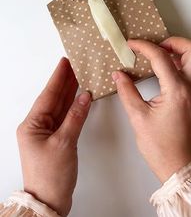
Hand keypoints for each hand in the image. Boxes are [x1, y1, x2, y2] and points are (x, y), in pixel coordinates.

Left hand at [17, 58, 90, 215]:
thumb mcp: (64, 143)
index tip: (64, 62)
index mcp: (32, 125)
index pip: (48, 95)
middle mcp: (37, 126)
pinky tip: (80, 98)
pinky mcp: (55, 140)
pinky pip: (65, 117)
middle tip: (74, 64)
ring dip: (69, 92)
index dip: (57, 77)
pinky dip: (73, 107)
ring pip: (60, 107)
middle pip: (53, 98)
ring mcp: (46, 133)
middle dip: (64, 81)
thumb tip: (85, 96)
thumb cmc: (51, 175)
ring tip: (78, 75)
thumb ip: (75, 117)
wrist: (49, 201)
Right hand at [112, 37, 190, 182]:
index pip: (160, 57)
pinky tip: (185, 73)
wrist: (179, 166)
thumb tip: (119, 75)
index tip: (133, 45)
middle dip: (174, 42)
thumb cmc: (161, 147)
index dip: (144, 46)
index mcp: (177, 90)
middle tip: (158, 48)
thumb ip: (127, 91)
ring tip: (173, 58)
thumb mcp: (138, 117)